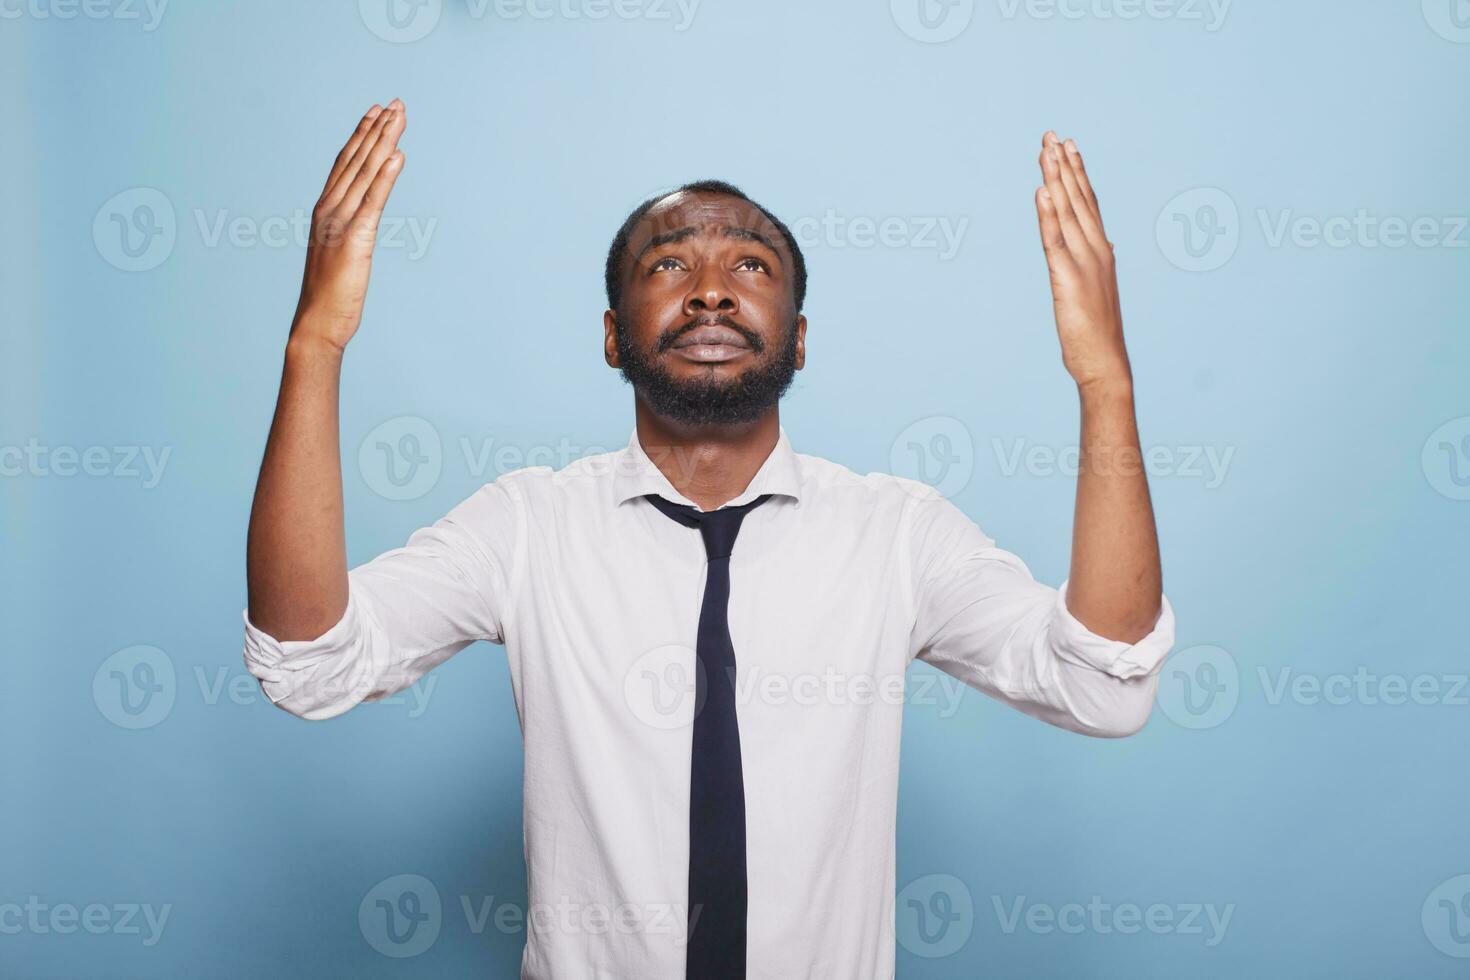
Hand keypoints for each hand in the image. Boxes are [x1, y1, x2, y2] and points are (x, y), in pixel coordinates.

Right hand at [291, 100, 407, 350]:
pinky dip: (385, 177)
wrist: (316, 324)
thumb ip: (348, 232)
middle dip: (377, 129)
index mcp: (325, 211)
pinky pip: (373, 202)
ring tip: (399, 117)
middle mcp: (329, 209)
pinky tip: (396, 155)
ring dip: (384, 142)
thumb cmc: (330, 296)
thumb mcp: (340, 253)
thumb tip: (361, 221)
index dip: (361, 135)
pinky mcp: (355, 240)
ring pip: (365, 174)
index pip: (345, 164)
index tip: (377, 112)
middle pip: (357, 160)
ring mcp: (339, 223)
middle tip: (396, 103)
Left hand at [1035, 131, 1131, 391]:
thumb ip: (1092, 265)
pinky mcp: (1068, 279)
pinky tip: (1041, 190)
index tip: (1068, 146)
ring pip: (1066, 212)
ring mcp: (1084, 262)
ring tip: (1046, 150)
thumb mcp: (1093, 291)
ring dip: (1055, 179)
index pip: (1089, 203)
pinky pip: (1054, 240)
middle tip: (1052, 135)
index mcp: (1101, 251)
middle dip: (1064, 165)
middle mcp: (1096, 249)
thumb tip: (1098, 249)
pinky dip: (1047, 214)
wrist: (1105, 364)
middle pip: (1078, 199)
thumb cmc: (1097, 334)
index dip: (1077, 173)